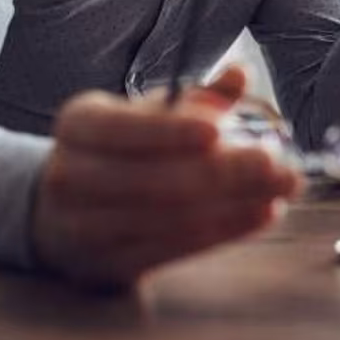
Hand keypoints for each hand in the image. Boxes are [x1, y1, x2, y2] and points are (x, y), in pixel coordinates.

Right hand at [31, 66, 301, 288]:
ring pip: (169, 218)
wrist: (59, 214)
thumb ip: (195, 97)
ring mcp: (85, 227)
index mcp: (79, 124)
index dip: (169, 131)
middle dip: (222, 172)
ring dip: (234, 204)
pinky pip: (175, 248)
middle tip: (276, 164)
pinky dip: (225, 230)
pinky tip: (261, 213)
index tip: (218, 129)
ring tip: (280, 189)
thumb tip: (240, 75)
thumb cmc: (119, 150)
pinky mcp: (110, 264)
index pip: (121, 129)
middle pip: (152, 180)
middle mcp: (72, 176)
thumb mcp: (144, 115)